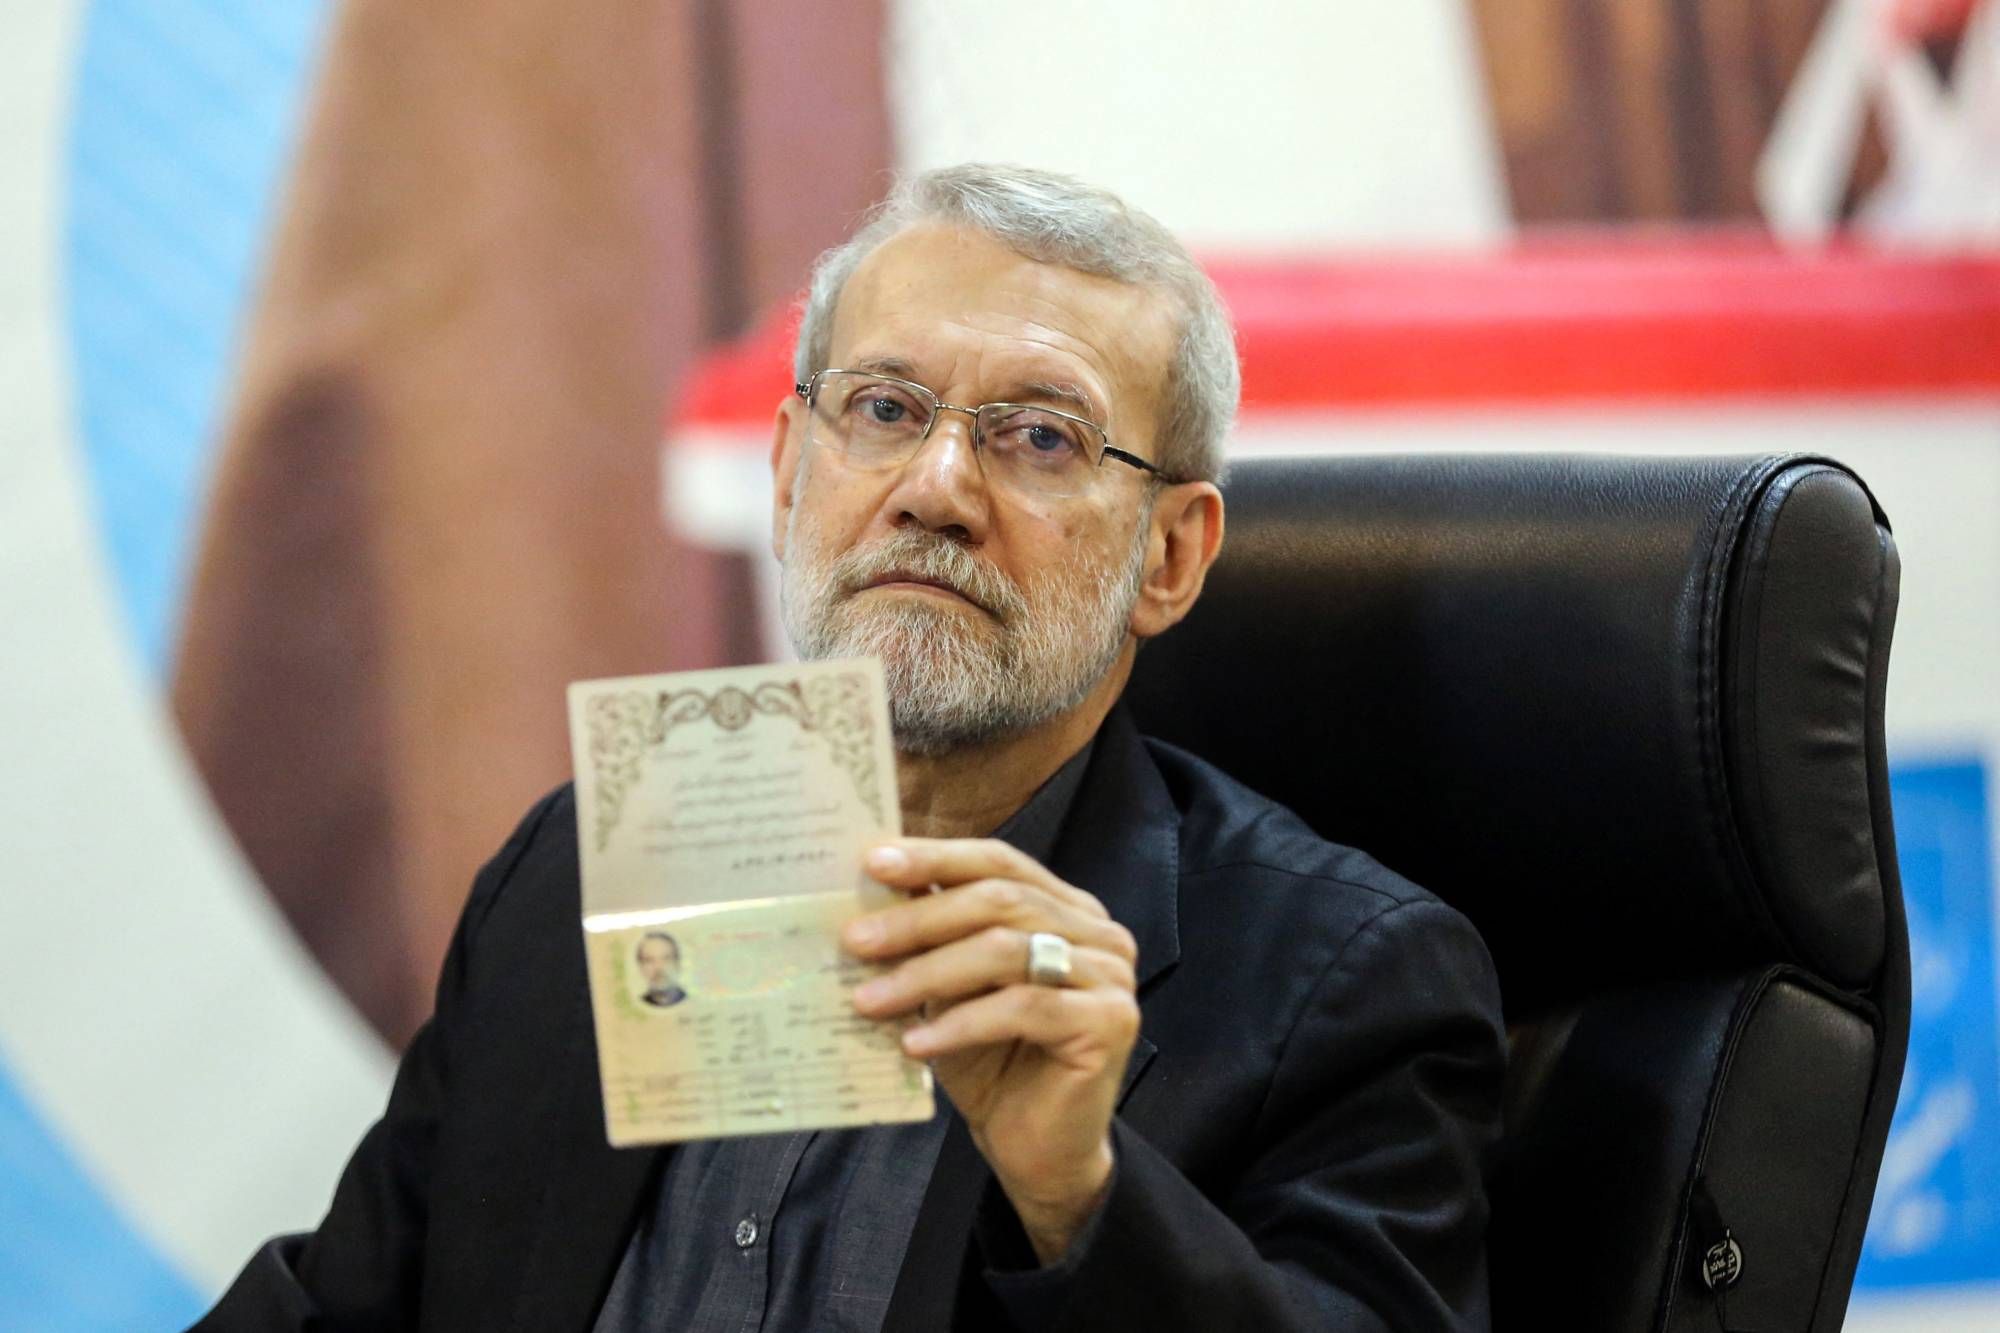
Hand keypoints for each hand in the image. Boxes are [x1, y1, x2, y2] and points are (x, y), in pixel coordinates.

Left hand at [844, 838, 1139, 1262]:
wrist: (1037, 1149)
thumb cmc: (993, 1063)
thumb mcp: (952, 991)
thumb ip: (932, 939)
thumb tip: (869, 894)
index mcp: (1065, 908)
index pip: (998, 862)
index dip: (937, 858)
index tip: (873, 863)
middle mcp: (1097, 931)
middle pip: (1000, 900)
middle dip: (919, 919)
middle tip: (855, 940)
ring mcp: (1110, 975)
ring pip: (1006, 951)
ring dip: (928, 973)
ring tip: (869, 1000)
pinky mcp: (1110, 1022)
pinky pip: (1023, 1008)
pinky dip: (960, 1024)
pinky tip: (916, 1045)